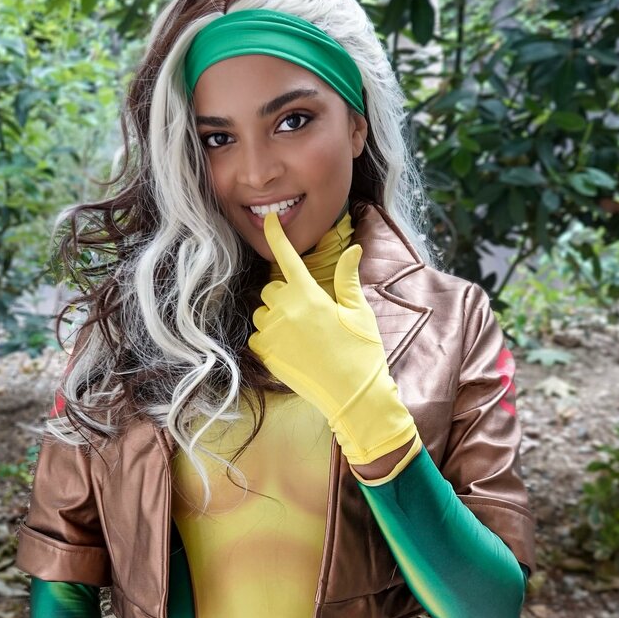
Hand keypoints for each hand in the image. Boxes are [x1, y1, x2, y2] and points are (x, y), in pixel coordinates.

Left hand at [248, 212, 418, 465]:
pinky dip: (269, 340)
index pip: (287, 257)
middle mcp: (286, 310)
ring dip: (275, 318)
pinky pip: (257, 337)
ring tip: (302, 337)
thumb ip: (348, 279)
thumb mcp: (359, 312)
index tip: (268, 221)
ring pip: (262, 313)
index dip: (276, 235)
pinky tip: (291, 351)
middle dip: (286, 296)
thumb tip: (353, 250)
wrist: (353, 396)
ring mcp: (272, 333)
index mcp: (310, 295)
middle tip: (309, 315)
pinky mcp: (265, 354)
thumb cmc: (361, 352)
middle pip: (272, 289)